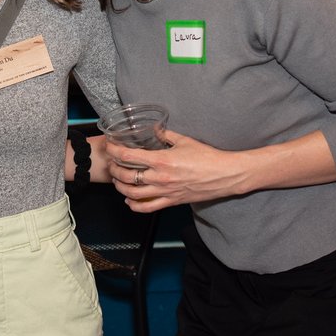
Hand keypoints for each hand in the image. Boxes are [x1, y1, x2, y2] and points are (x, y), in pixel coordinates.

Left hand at [107, 129, 249, 212]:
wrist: (225, 175)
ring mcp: (165, 192)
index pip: (129, 156)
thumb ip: (166, 134)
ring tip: (117, 180)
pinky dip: (134, 205)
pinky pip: (148, 208)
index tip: (110, 146)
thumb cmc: (207, 156)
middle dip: (114, 169)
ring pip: (133, 194)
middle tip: (111, 162)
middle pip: (127, 176)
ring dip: (121, 186)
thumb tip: (155, 128)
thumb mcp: (185, 140)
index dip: (115, 151)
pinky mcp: (171, 202)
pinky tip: (129, 200)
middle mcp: (160, 178)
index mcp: (162, 160)